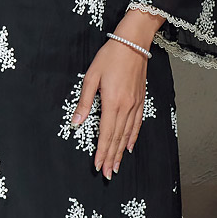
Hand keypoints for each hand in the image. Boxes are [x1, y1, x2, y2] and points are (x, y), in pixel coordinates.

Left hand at [71, 10, 162, 178]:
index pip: (106, 133)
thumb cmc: (110, 57)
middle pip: (117, 138)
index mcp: (112, 102)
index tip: (98, 166)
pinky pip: (137, 124)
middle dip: (111, 157)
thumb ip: (84, 101)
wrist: (133, 43)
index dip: (102, 151)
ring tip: (117, 166)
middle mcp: (126, 107)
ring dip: (120, 152)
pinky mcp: (140, 100)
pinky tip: (128, 147)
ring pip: (127, 134)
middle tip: (108, 174)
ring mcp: (135, 104)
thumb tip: (76, 121)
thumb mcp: (91, 76)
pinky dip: (132, 137)